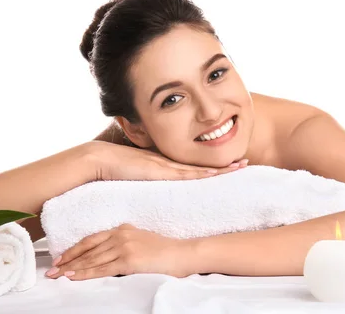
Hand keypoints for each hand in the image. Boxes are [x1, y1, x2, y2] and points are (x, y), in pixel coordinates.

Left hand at [45, 224, 195, 279]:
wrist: (183, 253)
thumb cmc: (166, 249)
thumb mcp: (142, 239)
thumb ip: (125, 241)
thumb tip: (109, 253)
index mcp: (123, 228)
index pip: (92, 239)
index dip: (74, 249)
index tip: (60, 257)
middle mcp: (121, 235)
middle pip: (88, 249)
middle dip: (67, 259)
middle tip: (51, 268)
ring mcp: (124, 247)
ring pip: (92, 260)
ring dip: (72, 268)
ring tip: (57, 275)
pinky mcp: (129, 260)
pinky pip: (102, 269)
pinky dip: (85, 273)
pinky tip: (73, 277)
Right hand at [88, 141, 247, 180]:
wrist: (99, 159)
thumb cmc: (113, 167)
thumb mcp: (135, 173)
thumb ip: (144, 178)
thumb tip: (149, 185)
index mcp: (165, 164)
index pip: (194, 167)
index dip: (213, 166)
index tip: (230, 165)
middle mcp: (169, 163)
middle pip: (203, 165)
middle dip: (224, 165)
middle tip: (245, 163)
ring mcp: (166, 165)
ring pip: (200, 168)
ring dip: (221, 169)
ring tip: (240, 166)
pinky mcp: (159, 170)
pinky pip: (185, 174)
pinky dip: (202, 174)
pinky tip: (216, 174)